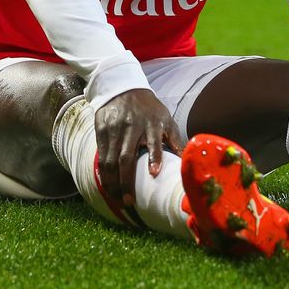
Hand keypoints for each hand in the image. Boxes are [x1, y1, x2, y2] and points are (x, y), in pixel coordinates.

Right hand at [94, 89, 184, 206]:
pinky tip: (107, 184)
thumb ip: (175, 139)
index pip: (153, 142)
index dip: (154, 158)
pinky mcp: (101, 129)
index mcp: (151, 123)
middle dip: (125, 182)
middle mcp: (131, 126)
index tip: (154, 174)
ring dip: (112, 182)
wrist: (123, 87)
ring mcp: (114, 128)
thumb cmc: (149, 108)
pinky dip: (103, 172)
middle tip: (128, 201)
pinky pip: (101, 155)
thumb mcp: (165, 119)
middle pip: (125, 158)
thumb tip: (187, 160)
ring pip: (110, 160)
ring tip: (117, 198)